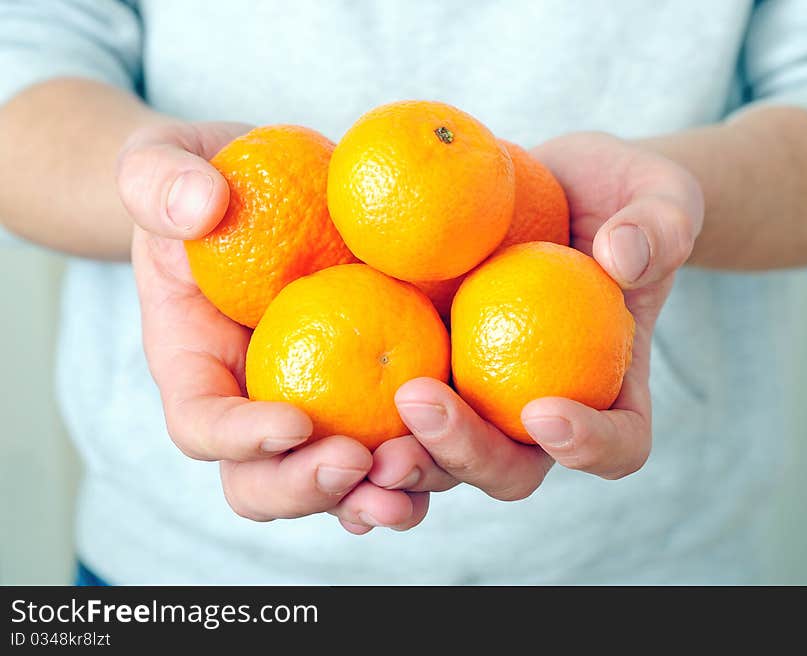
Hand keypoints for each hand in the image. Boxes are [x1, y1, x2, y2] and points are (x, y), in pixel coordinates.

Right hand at [121, 122, 427, 532]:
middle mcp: (253, 404)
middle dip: (308, 489)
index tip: (296, 421)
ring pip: (335, 486)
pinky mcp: (374, 392)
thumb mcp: (167, 162)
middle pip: (262, 485)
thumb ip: (162, 180)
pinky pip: (396, 446)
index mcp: (195, 365)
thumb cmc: (209, 180)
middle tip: (357, 463)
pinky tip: (456, 446)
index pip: (201, 425)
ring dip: (376, 494)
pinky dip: (425, 461)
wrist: (268, 188)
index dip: (241, 440)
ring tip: (414, 474)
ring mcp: (317, 404)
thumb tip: (199, 205)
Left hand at [369, 132, 703, 504]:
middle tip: (420, 402)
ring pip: (444, 459)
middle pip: (514, 469)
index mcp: (612, 387)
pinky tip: (311, 407)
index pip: (619, 443)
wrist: (561, 187)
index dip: (589, 446)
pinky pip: (397, 409)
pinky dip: (361, 423)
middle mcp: (543, 409)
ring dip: (402, 457)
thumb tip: (620, 257)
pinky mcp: (432, 368)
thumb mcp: (658, 196)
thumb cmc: (620, 196)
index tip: (545, 410)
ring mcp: (482, 397)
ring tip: (355, 432)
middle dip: (468, 454)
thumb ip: (658, 226)